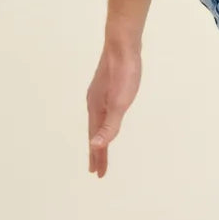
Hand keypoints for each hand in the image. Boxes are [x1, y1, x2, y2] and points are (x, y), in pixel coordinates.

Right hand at [87, 40, 140, 178]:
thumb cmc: (123, 73)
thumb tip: (97, 146)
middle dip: (97, 153)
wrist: (123, 44)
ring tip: (101, 149)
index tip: (97, 174)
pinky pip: (103, 113)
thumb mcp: (120, 102)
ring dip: (99, 139)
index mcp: (96, 109)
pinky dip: (104, 124)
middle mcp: (95, 103)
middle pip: (95, 133)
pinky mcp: (108, 87)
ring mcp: (100, 95)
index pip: (96, 140)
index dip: (98, 157)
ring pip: (98, 123)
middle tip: (97, 170)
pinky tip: (108, 119)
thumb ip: (110, 125)